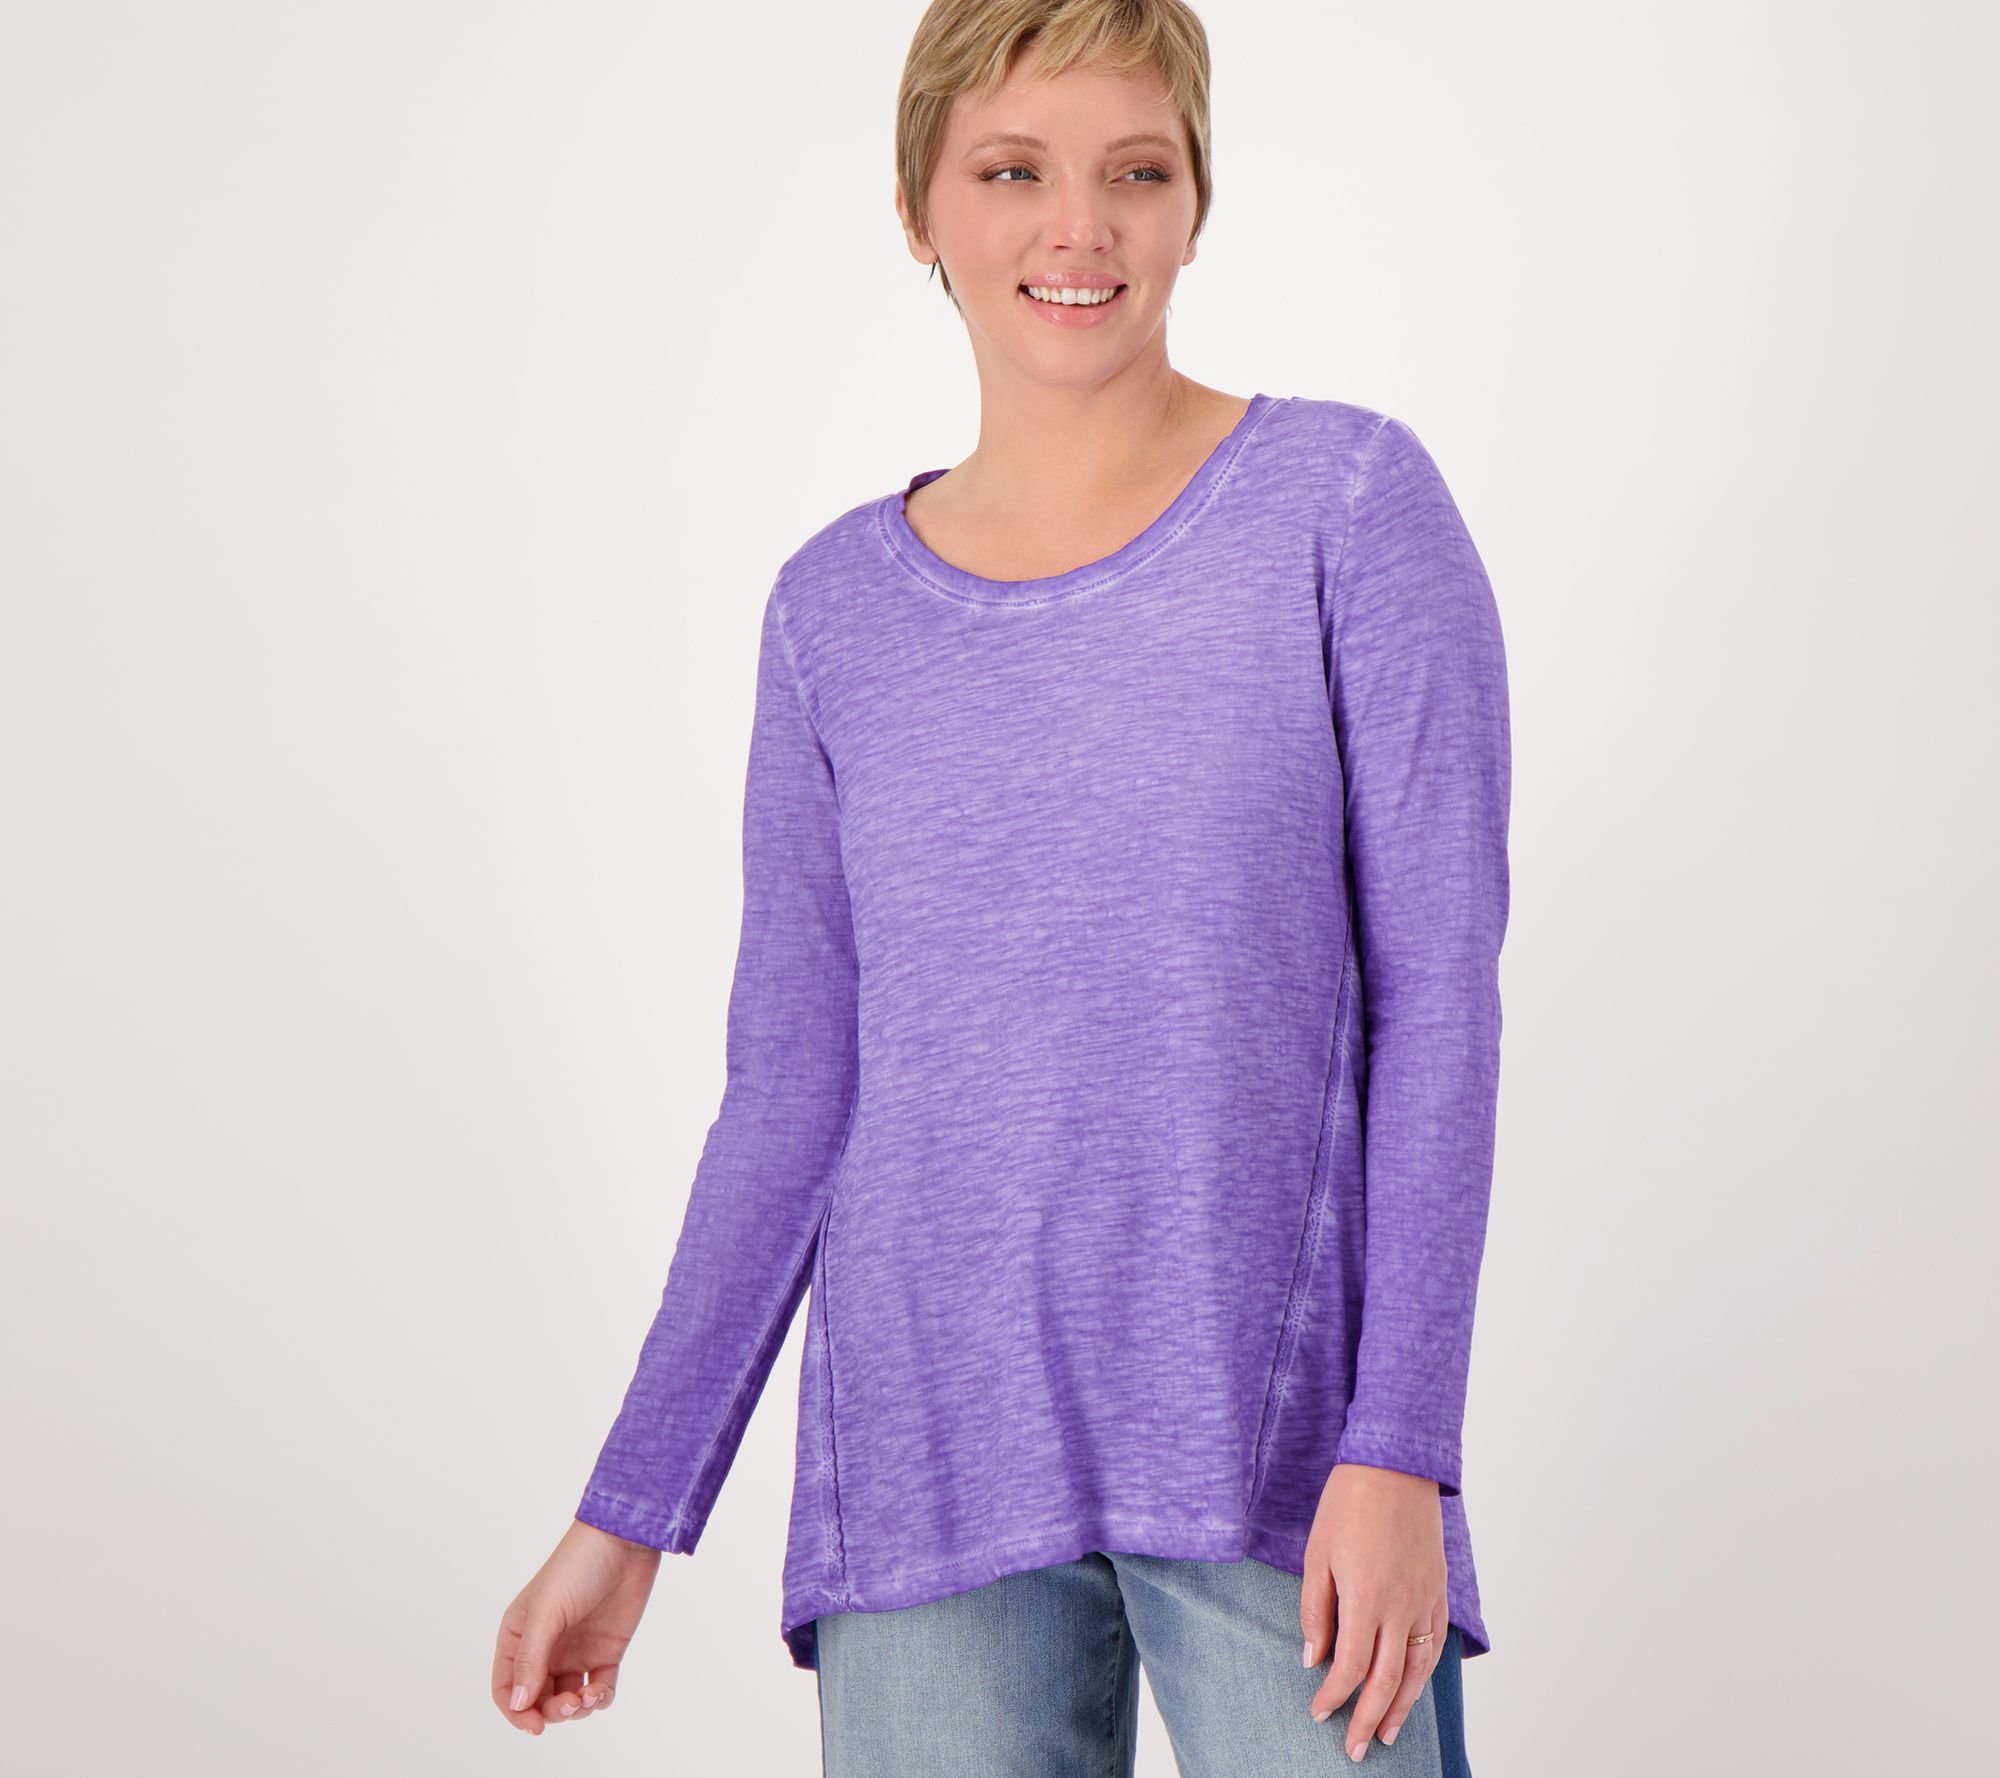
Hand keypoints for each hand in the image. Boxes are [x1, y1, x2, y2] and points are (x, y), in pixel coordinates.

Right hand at [491, 1519, 661, 1735]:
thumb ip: (531, 1659)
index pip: (506, 1687)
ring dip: (577, 1709)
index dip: (516, 1712)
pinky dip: (600, 1699)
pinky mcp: (606, 1650)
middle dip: (552, 1711)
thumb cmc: (578, 1565)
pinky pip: (599, 1689)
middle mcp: (545, 1647)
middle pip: (538, 1699)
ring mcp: (576, 1650)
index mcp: (519, 1635)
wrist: (626, 1540)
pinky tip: (602, 1690)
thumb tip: (518, 1704)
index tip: (534, 1725)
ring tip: (590, 1695)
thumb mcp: (548, 1611)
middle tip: (570, 1704)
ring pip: (569, 1699)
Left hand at [1298, 1462, 1448, 1760]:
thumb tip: (1314, 1658)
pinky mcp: (1439, 1590)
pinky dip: (1424, 1675)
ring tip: (1384, 1736)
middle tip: (1353, 1750)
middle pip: (1387, 1681)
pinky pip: (1435, 1644)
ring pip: (1417, 1671)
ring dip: (1401, 1709)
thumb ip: (1316, 1610)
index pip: (1351, 1667)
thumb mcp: (1316, 1554)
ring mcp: (1425, 1599)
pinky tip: (1412, 1690)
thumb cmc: (1347, 1504)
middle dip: (1367, 1720)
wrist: (1393, 1465)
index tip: (1319, 1712)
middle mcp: (1401, 1606)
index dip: (1334, 1696)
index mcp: (1366, 1597)